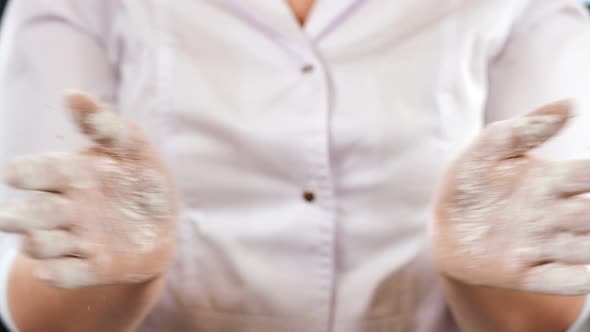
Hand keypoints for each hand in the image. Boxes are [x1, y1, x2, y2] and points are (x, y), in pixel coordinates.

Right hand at [0, 91, 176, 288]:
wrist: (163, 221)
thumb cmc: (140, 177)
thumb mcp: (130, 146)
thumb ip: (103, 123)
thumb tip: (71, 93)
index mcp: (71, 176)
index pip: (44, 172)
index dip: (29, 173)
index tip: (12, 174)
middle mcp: (68, 210)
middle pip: (36, 214)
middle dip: (21, 216)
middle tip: (7, 218)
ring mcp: (80, 240)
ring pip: (47, 245)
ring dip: (40, 244)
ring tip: (37, 239)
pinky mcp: (96, 267)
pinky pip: (73, 274)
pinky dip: (60, 274)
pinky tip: (49, 272)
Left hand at [433, 100, 589, 294]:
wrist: (443, 224)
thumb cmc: (471, 181)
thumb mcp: (488, 148)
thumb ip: (525, 128)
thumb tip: (571, 104)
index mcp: (551, 181)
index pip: (587, 175)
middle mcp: (554, 215)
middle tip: (588, 212)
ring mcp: (541, 246)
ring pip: (584, 248)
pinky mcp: (523, 273)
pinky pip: (559, 280)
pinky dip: (578, 279)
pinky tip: (587, 275)